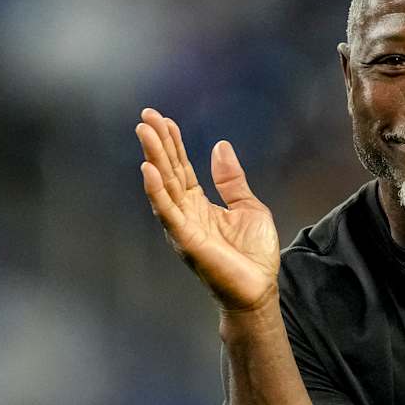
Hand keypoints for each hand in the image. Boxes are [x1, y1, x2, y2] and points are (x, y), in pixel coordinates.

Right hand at [137, 108, 279, 313]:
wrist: (259, 289)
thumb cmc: (253, 255)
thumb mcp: (248, 206)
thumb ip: (231, 180)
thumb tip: (220, 146)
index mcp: (199, 204)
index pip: (181, 167)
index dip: (173, 143)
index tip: (163, 119)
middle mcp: (185, 212)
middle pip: (168, 171)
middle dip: (157, 143)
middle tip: (146, 116)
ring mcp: (183, 226)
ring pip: (164, 186)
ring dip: (153, 158)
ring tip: (145, 132)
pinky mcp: (186, 240)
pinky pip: (168, 212)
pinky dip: (156, 192)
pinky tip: (148, 170)